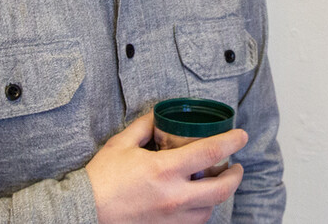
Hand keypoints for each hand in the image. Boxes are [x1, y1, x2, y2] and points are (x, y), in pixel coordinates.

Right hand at [86, 111, 247, 223]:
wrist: (85, 210)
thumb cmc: (101, 177)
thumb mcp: (122, 143)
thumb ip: (145, 126)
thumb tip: (160, 114)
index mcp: (165, 169)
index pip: (211, 151)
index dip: (232, 141)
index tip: (241, 135)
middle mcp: (174, 196)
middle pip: (221, 189)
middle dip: (235, 176)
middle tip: (236, 166)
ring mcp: (171, 218)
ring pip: (210, 210)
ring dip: (218, 195)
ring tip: (215, 183)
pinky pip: (194, 223)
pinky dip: (201, 211)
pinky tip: (197, 201)